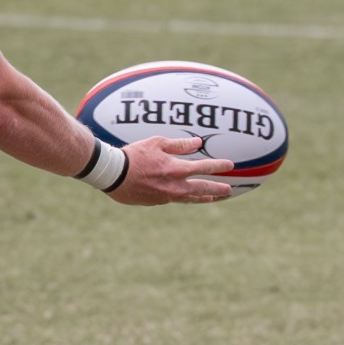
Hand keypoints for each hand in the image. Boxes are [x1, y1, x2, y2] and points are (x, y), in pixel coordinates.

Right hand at [108, 136, 234, 205]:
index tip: (230, 165)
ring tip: (212, 198)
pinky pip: (174, 199)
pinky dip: (183, 197)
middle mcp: (174, 186)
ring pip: (190, 198)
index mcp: (176, 169)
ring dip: (203, 197)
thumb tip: (198, 143)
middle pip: (202, 188)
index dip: (219, 165)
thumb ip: (179, 144)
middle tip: (229, 191)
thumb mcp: (156, 143)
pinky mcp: (156, 202)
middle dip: (217, 189)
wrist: (113, 174)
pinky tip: (185, 196)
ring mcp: (165, 196)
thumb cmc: (133, 155)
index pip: (204, 167)